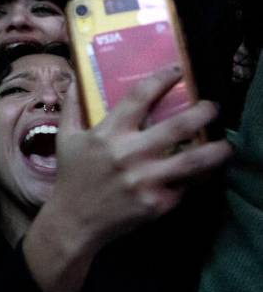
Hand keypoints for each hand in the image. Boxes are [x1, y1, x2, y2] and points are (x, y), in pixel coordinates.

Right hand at [52, 66, 229, 249]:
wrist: (74, 221)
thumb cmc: (71, 176)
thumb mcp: (65, 138)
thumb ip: (72, 107)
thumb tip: (76, 78)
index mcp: (107, 134)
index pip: (140, 96)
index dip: (161, 79)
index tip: (177, 70)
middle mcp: (129, 153)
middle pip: (178, 126)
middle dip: (202, 112)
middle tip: (213, 107)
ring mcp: (145, 180)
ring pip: (193, 160)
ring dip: (216, 150)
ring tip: (226, 144)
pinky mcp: (157, 203)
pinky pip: (184, 186)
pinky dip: (193, 179)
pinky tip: (201, 173)